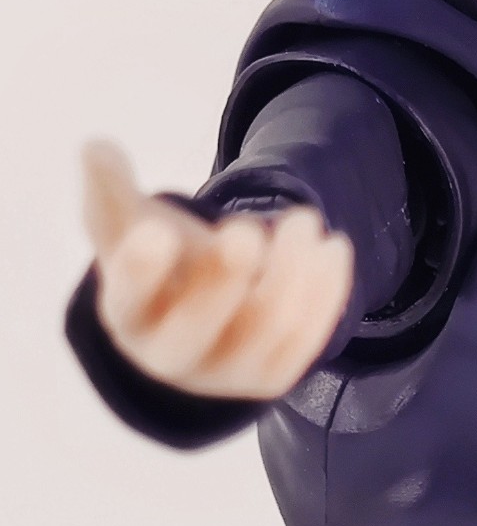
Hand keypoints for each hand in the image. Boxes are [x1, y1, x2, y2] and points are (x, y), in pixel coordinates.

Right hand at [82, 142, 354, 398]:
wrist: (202, 313)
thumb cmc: (163, 261)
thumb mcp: (130, 223)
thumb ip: (110, 184)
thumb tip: (95, 148)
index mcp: (129, 316)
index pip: (128, 301)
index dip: (141, 271)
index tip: (157, 232)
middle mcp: (172, 358)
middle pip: (196, 328)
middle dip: (224, 276)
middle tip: (246, 227)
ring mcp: (226, 374)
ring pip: (265, 329)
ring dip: (291, 269)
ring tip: (304, 220)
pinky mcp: (273, 377)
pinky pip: (306, 339)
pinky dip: (324, 290)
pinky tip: (332, 246)